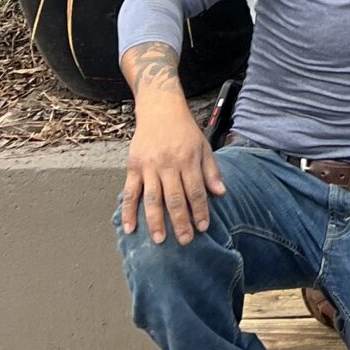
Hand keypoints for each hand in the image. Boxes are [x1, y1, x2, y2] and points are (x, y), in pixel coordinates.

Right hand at [121, 98, 226, 246]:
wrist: (160, 108)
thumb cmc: (184, 130)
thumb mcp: (203, 146)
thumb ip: (211, 170)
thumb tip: (221, 193)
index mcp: (188, 160)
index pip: (196, 191)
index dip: (200, 210)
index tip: (204, 227)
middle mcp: (168, 164)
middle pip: (175, 198)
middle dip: (181, 221)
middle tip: (185, 241)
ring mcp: (149, 166)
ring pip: (152, 198)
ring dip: (155, 221)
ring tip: (159, 240)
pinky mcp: (133, 166)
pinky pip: (130, 192)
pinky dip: (128, 211)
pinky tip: (129, 228)